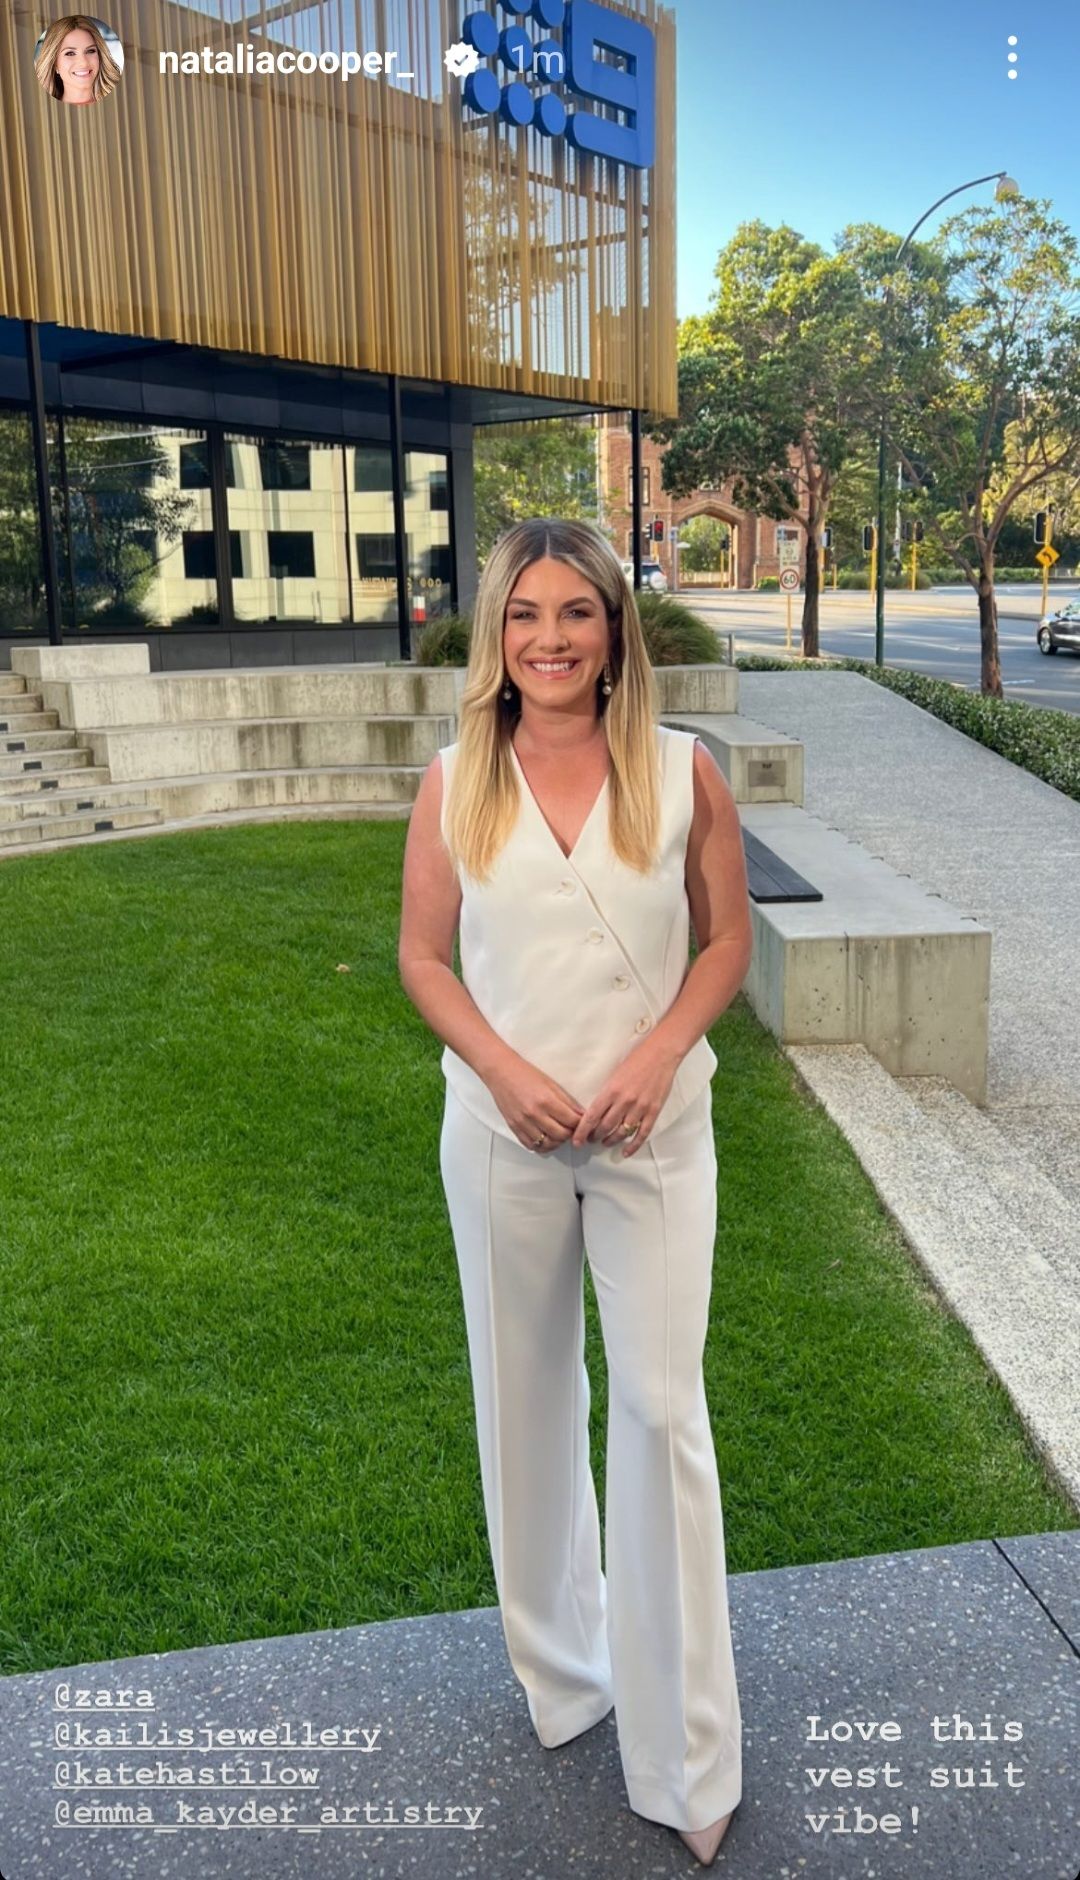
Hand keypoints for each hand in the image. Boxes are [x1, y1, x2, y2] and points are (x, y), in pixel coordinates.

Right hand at [485, 1052, 585, 1152]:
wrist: (501, 1072)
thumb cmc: (525, 1074)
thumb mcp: (551, 1084)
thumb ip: (567, 1101)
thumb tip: (581, 1114)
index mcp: (546, 1100)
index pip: (571, 1121)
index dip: (580, 1123)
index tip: (582, 1122)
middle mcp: (534, 1114)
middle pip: (561, 1135)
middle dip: (570, 1133)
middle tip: (571, 1128)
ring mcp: (523, 1123)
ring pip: (547, 1144)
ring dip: (557, 1141)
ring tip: (559, 1134)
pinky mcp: (514, 1127)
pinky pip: (531, 1145)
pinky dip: (541, 1146)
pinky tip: (546, 1139)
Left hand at [570, 1039, 680, 1156]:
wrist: (661, 1054)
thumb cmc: (637, 1060)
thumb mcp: (614, 1075)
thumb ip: (606, 1094)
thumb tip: (596, 1111)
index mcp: (611, 1090)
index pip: (592, 1117)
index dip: (582, 1132)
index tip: (576, 1140)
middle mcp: (624, 1101)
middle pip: (604, 1127)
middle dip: (594, 1136)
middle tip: (590, 1139)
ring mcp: (640, 1108)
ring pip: (621, 1133)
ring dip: (611, 1141)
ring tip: (605, 1142)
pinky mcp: (653, 1111)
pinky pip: (642, 1134)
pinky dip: (633, 1146)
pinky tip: (626, 1152)